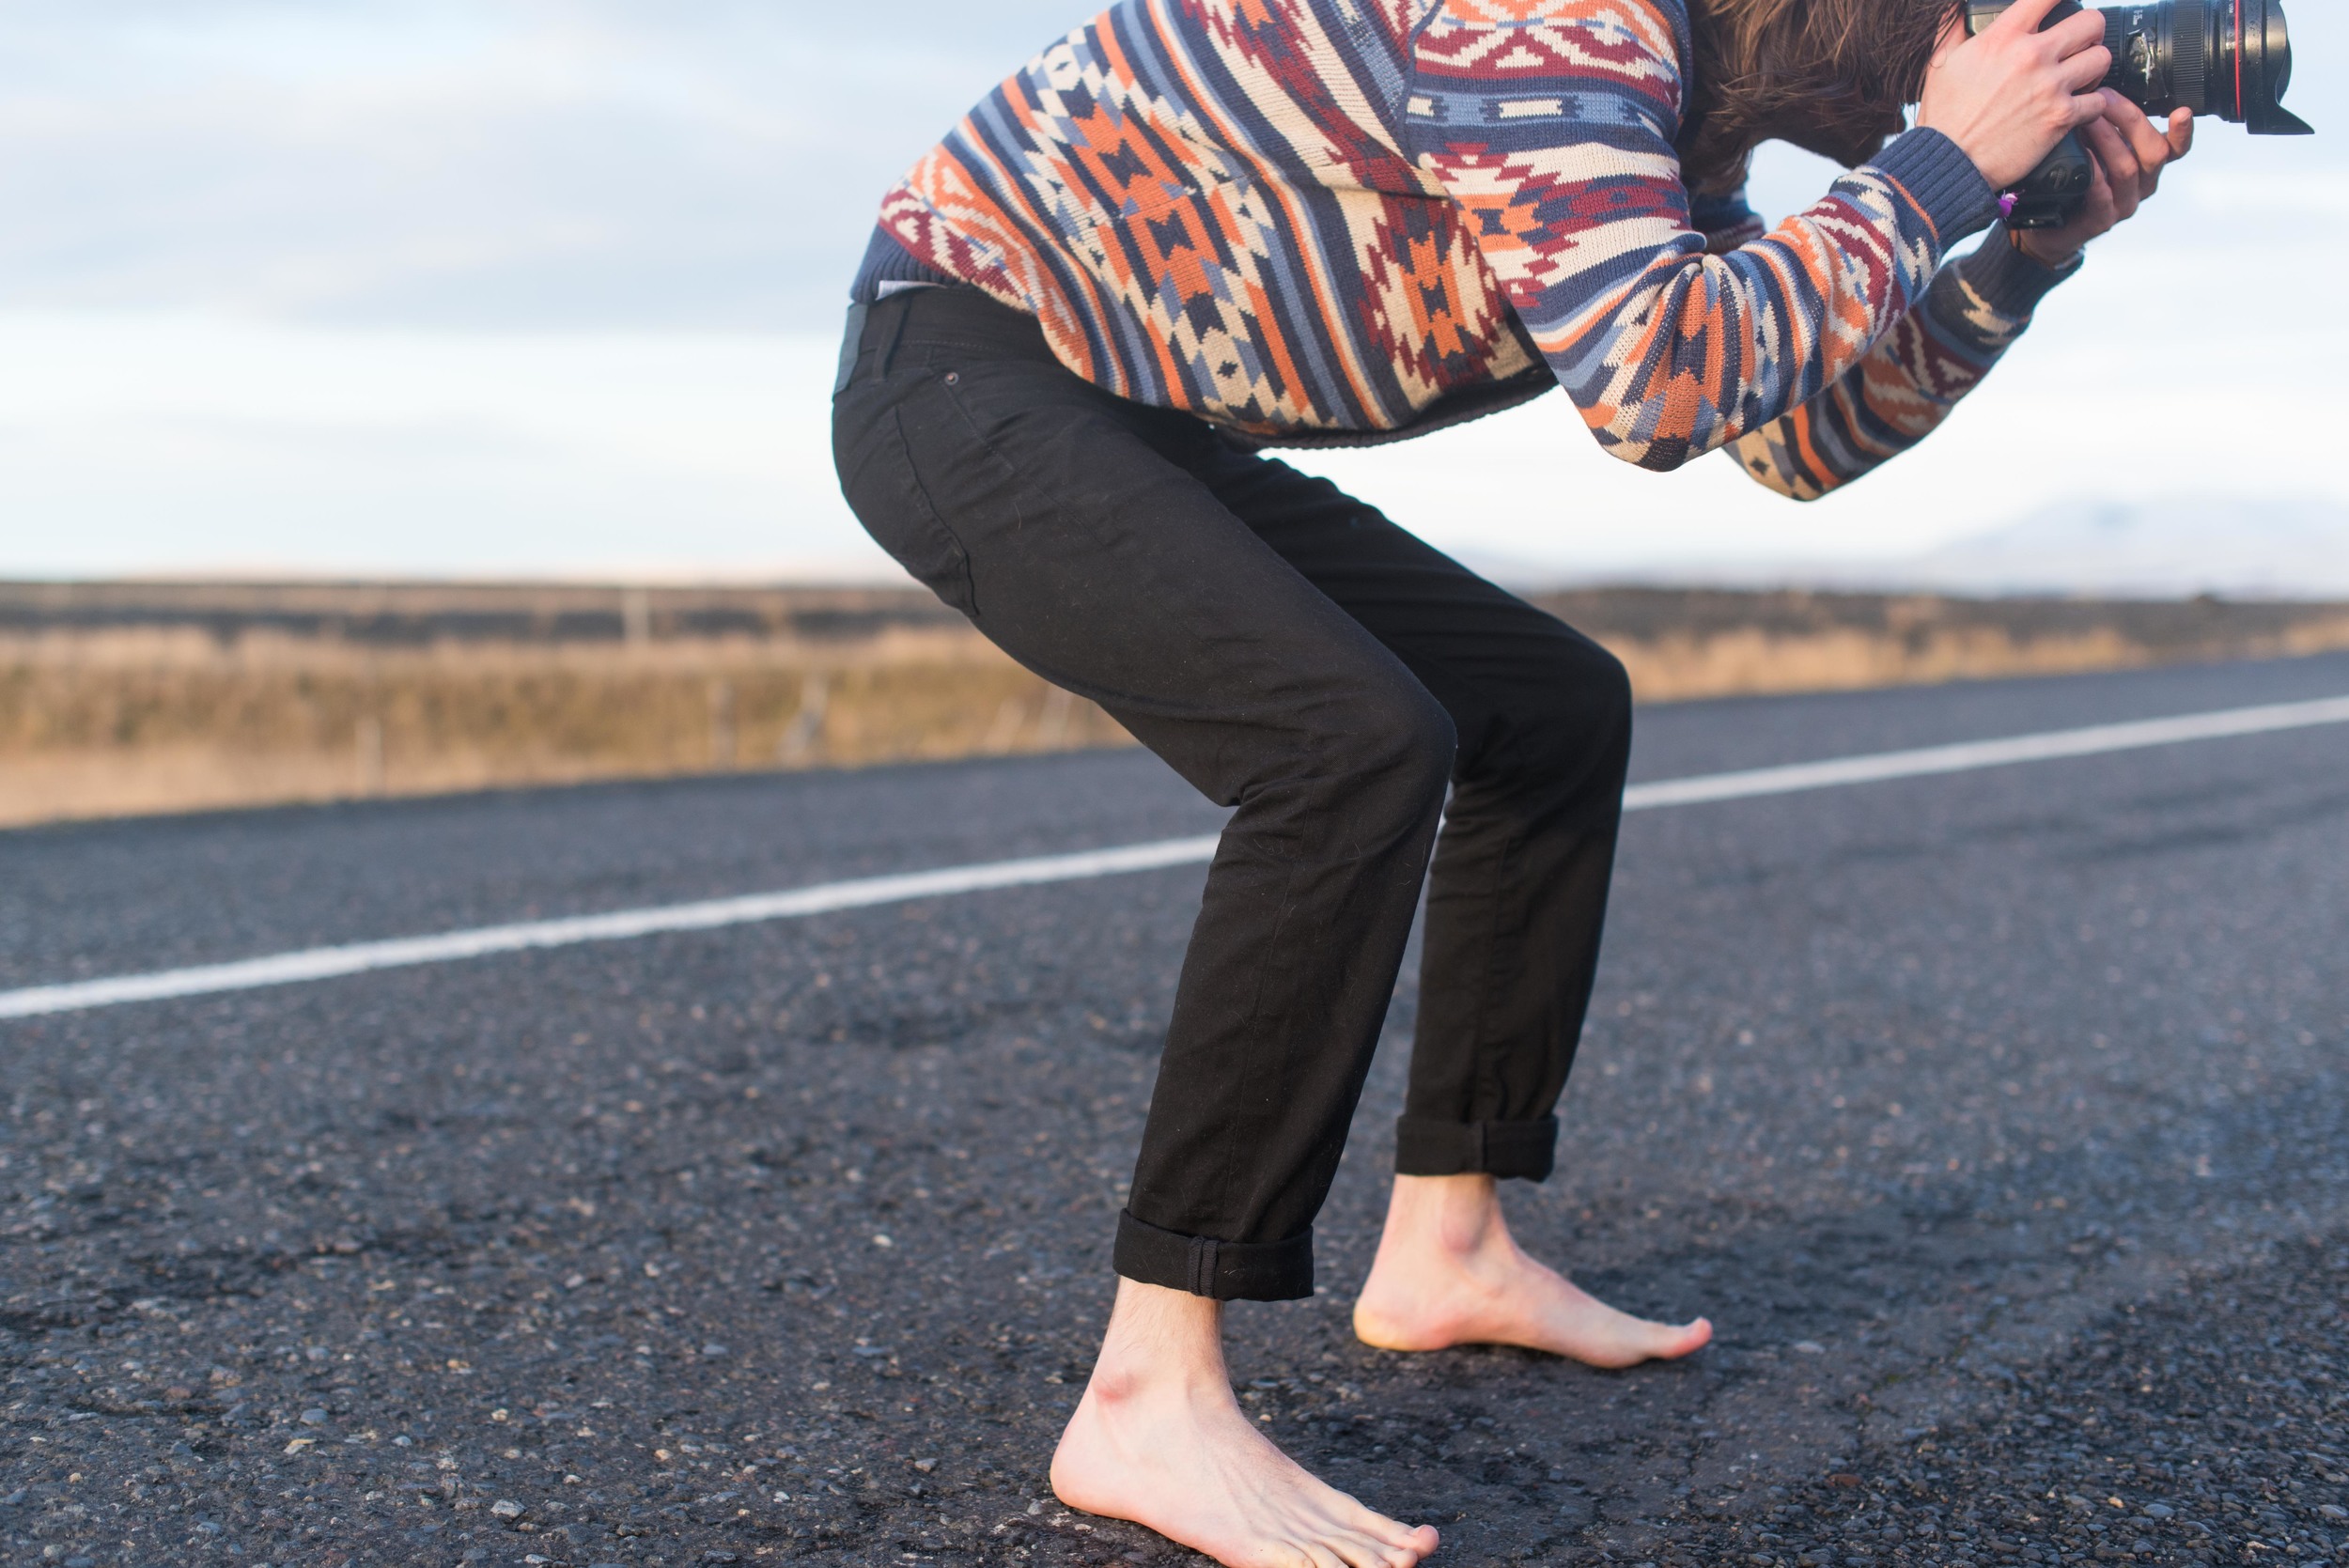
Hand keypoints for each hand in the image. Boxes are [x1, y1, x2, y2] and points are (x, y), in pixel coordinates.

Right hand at [1917, 0, 2113, 189]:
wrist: (1949, 162)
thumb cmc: (1943, 116)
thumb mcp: (1940, 63)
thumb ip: (1955, 28)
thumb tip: (1960, 7)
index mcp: (2004, 37)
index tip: (2062, 4)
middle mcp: (2032, 56)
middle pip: (2092, 21)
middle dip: (2089, 32)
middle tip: (2080, 45)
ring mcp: (2050, 87)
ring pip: (2102, 58)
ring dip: (2094, 68)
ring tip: (2081, 78)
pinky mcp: (2061, 118)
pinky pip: (2099, 101)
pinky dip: (2092, 106)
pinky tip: (2078, 109)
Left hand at [2012, 95, 2194, 265]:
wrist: (2048, 226)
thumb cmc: (2076, 179)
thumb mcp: (2096, 147)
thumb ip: (2109, 124)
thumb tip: (2103, 87)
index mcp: (2148, 165)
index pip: (2175, 147)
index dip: (2183, 131)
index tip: (2183, 111)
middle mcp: (2142, 184)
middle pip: (2153, 151)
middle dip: (2129, 120)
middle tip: (2104, 97)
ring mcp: (2123, 204)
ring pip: (2127, 168)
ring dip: (2108, 139)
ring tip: (2087, 119)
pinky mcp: (2100, 220)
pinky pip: (2102, 195)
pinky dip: (2094, 172)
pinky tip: (2082, 155)